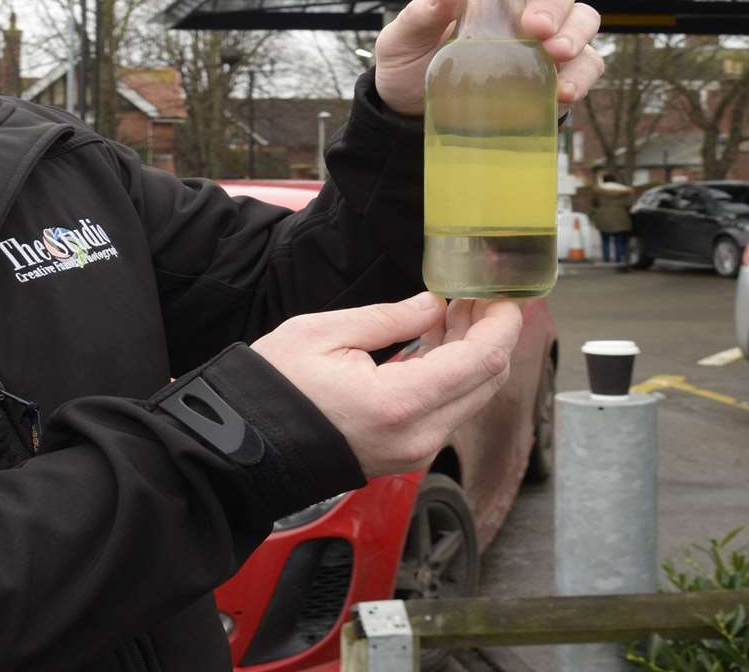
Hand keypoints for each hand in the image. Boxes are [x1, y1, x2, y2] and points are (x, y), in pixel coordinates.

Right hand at [250, 292, 521, 476]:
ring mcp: (415, 451)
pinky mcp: (406, 455)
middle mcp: (419, 435)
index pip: (481, 360)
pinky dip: (452, 374)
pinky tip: (437, 340)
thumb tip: (435, 304)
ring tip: (455, 309)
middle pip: (487, 380)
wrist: (246, 445)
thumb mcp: (326, 334)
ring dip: (472, 351)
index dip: (502, 323)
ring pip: (471, 396)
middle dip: (492, 333)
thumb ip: (391, 318)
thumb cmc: (275, 388)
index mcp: (400, 402)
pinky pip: (447, 410)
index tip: (503, 293)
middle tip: (477, 294)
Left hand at [372, 0, 603, 116]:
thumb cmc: (408, 64)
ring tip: (556, 54)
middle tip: (536, 29)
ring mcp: (543, 44)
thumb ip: (423, 13)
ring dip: (576, 34)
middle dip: (554, 6)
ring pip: (582, 22)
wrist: (410, 114)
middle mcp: (522, 11)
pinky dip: (582, 76)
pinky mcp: (552, 78)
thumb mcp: (404, 38)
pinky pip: (584, 69)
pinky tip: (563, 91)